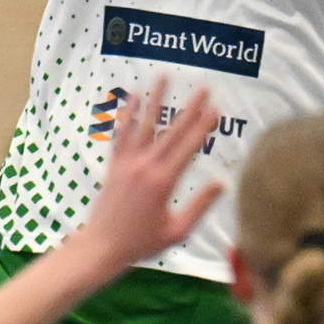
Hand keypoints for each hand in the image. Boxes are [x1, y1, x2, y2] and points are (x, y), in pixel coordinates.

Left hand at [75, 80, 223, 273]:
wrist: (101, 247)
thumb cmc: (141, 243)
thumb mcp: (178, 230)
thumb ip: (200, 204)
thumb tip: (222, 183)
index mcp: (163, 182)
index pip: (188, 148)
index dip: (203, 127)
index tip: (216, 109)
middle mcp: (145, 167)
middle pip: (172, 131)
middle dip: (190, 108)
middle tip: (204, 88)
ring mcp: (127, 163)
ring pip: (145, 125)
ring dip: (155, 100)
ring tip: (163, 77)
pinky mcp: (114, 165)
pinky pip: (122, 134)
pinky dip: (128, 115)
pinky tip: (133, 97)